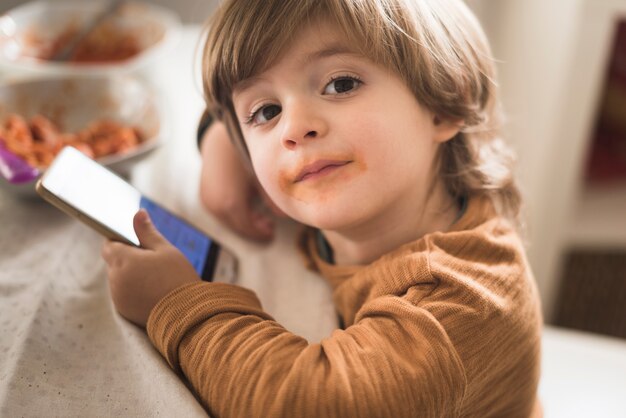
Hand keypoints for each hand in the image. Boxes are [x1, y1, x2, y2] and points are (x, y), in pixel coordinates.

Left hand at [101, 210, 200, 326]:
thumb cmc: (177, 278)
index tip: (134, 241)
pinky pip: (123, 294)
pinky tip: (152, 291)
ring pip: (119, 278)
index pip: (109, 245)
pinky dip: (133, 290)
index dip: (120, 241)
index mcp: (123, 260)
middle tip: (152, 261)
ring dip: (130, 275)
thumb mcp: (165, 250)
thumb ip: (147, 232)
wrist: (186, 313)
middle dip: (128, 259)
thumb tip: (138, 213)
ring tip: (155, 278)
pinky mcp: (124, 310)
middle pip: (114, 262)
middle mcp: (115, 279)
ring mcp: (118, 296)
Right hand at [199, 121, 284, 241]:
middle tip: (270, 227)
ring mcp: (208, 201)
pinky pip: (221, 211)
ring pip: (229, 219)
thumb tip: (285, 216)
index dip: (261, 233)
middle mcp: (216, 205)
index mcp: (230, 203)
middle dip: (253, 229)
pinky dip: (235, 213)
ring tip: (261, 218)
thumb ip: (272, 200)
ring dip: (244, 221)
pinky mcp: (205, 195)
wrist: (219, 138)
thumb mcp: (261, 177)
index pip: (248, 228)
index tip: (272, 234)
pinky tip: (249, 207)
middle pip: (238, 226)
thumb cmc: (243, 154)